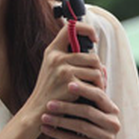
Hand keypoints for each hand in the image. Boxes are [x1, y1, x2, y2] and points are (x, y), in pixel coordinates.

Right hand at [27, 23, 120, 138]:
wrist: (38, 111)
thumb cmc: (51, 90)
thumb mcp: (54, 68)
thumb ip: (70, 57)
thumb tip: (95, 53)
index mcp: (52, 50)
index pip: (70, 27)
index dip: (86, 29)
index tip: (94, 39)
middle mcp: (56, 57)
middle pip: (92, 56)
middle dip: (99, 69)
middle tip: (98, 79)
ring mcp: (62, 69)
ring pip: (96, 69)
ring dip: (100, 81)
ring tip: (96, 88)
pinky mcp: (70, 83)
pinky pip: (94, 82)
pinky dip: (97, 90)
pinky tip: (92, 96)